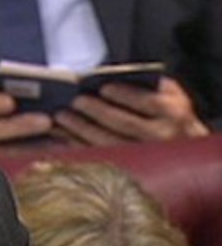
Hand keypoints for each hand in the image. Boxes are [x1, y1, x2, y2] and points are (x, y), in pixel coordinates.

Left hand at [54, 77, 208, 145]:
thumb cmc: (169, 114)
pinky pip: (98, 158)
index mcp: (173, 113)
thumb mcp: (166, 93)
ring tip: (61, 117)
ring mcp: (144, 156)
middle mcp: (161, 136)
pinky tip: (62, 137)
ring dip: (79, 130)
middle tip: (74, 101)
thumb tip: (107, 76)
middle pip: (122, 123)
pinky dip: (77, 146)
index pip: (146, 102)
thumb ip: (145, 83)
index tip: (103, 88)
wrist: (184, 147)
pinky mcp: (127, 169)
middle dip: (95, 111)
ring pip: (107, 143)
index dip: (123, 95)